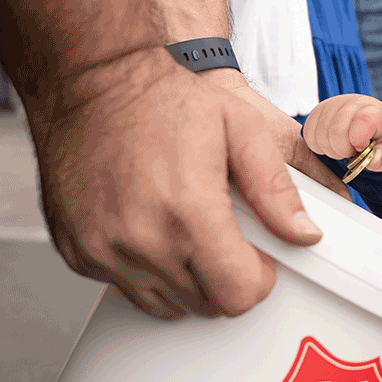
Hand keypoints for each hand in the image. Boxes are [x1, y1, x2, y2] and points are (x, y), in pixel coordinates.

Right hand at [24, 51, 342, 318]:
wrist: (89, 78)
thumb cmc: (163, 98)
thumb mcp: (241, 129)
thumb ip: (276, 189)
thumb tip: (304, 234)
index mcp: (188, 214)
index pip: (239, 295)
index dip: (258, 279)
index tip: (257, 256)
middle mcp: (141, 241)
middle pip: (206, 304)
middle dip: (224, 278)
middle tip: (224, 236)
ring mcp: (102, 249)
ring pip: (165, 303)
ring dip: (184, 279)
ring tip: (186, 229)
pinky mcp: (77, 250)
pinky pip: (123, 285)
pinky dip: (143, 268)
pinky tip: (148, 226)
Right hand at [302, 94, 381, 174]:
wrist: (371, 121)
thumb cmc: (379, 135)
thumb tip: (372, 161)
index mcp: (375, 111)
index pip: (363, 121)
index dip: (359, 140)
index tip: (361, 147)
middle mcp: (352, 102)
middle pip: (337, 131)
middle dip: (342, 150)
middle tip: (351, 151)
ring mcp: (332, 104)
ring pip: (321, 134)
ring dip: (330, 149)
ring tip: (342, 147)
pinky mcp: (317, 110)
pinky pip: (309, 133)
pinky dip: (318, 145)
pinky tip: (330, 144)